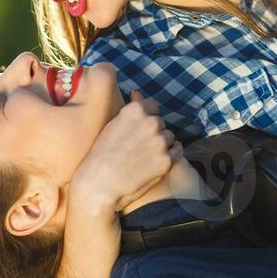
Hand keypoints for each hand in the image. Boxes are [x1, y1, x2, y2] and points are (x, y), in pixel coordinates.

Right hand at [70, 91, 183, 211]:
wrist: (99, 184)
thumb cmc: (100, 155)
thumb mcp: (112, 125)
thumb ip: (130, 109)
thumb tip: (138, 93)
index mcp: (136, 110)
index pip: (152, 106)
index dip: (145, 118)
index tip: (137, 130)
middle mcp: (151, 123)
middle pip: (161, 123)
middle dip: (153, 132)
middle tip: (137, 147)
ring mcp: (161, 142)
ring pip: (169, 137)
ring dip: (161, 144)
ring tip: (143, 157)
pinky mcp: (167, 161)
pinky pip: (177, 151)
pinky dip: (170, 155)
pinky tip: (155, 161)